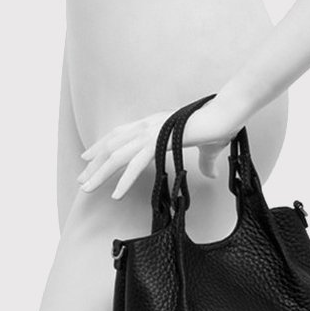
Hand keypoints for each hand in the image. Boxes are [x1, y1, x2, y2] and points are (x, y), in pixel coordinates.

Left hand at [77, 98, 241, 200]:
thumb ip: (205, 162)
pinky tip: (115, 195)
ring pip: (117, 155)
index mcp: (154, 121)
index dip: (102, 146)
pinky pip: (136, 164)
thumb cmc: (220, 126)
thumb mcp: (208, 147)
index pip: (119, 133)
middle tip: (81, 180)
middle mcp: (148, 124)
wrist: (228, 115)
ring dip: (100, 173)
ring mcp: (152, 132)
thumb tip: (211, 175)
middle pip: (112, 145)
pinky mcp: (160, 141)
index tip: (88, 158)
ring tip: (87, 189)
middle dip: (94, 163)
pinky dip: (124, 180)